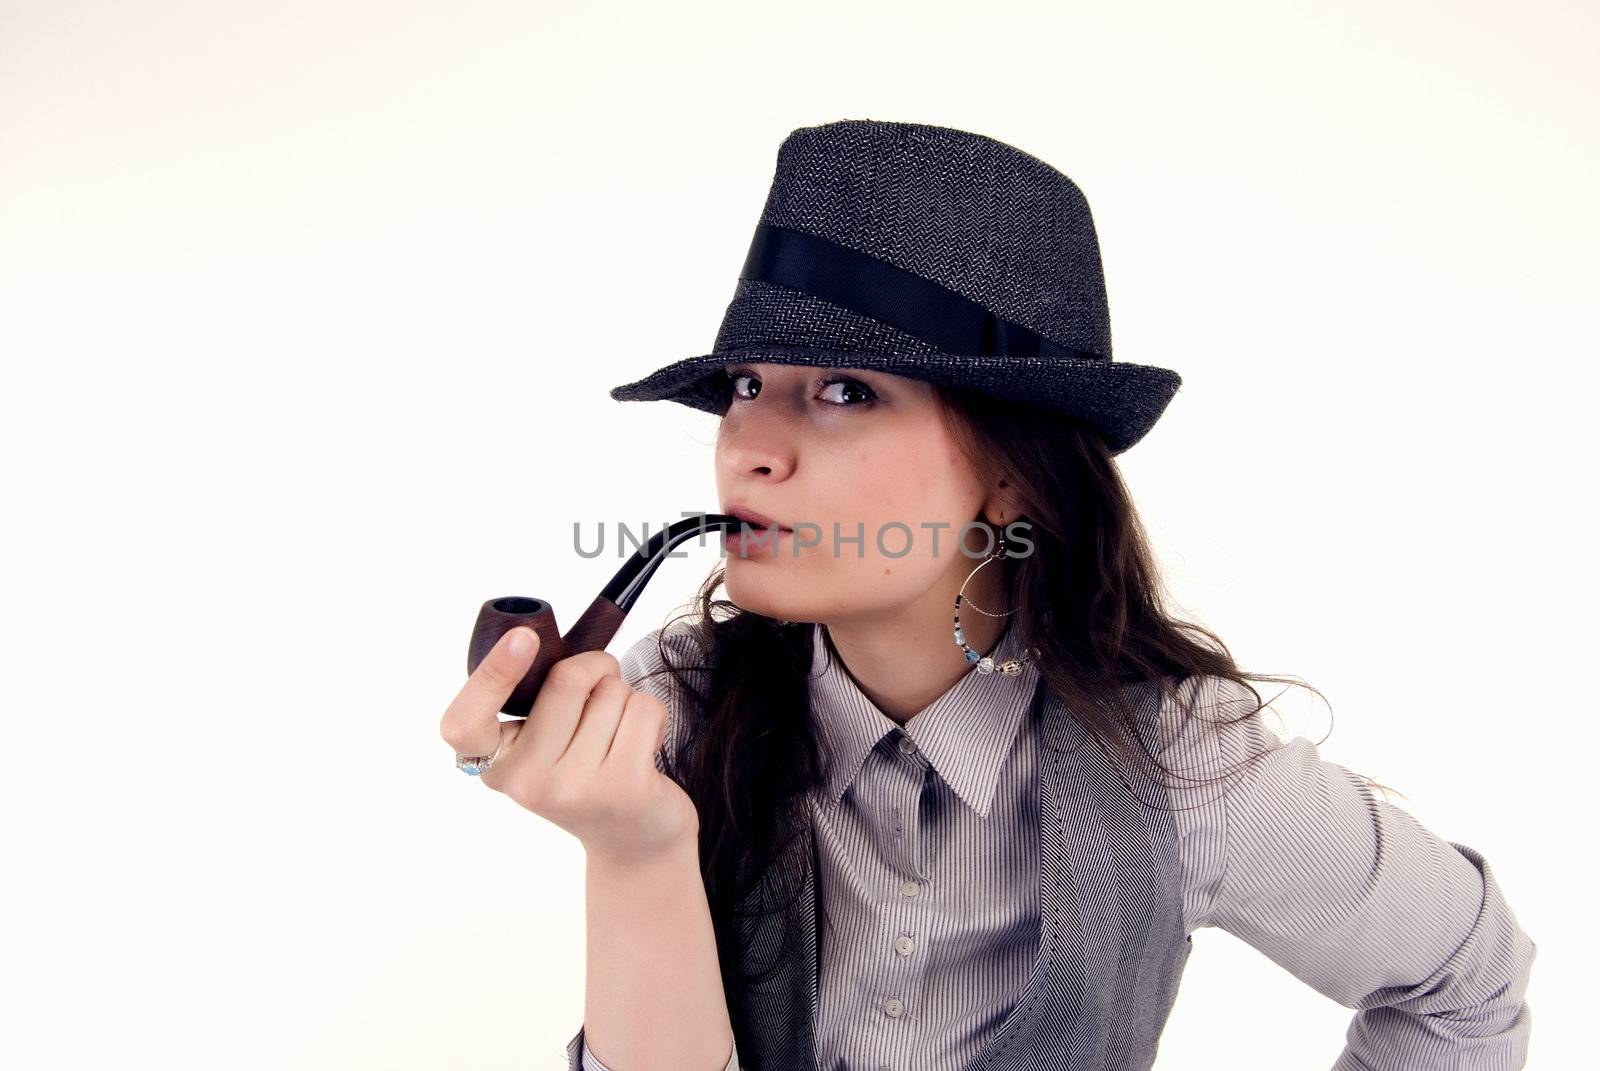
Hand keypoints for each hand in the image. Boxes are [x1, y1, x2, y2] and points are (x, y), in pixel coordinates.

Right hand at [439, 627, 699, 865]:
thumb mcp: (542, 748)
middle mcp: (527, 782)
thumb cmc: (585, 774)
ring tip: (618, 735)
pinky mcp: (624, 788)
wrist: (632, 843)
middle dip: (596, 667)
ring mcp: (575, 788)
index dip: (490, 676)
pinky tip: (643, 746)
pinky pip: (644, 710)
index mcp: (495, 764)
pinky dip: (652, 715)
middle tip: (601, 687)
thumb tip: (542, 643)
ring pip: (613, 692)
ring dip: (625, 698)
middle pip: (566, 680)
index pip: (464, 724)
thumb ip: (535, 702)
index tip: (522, 637)